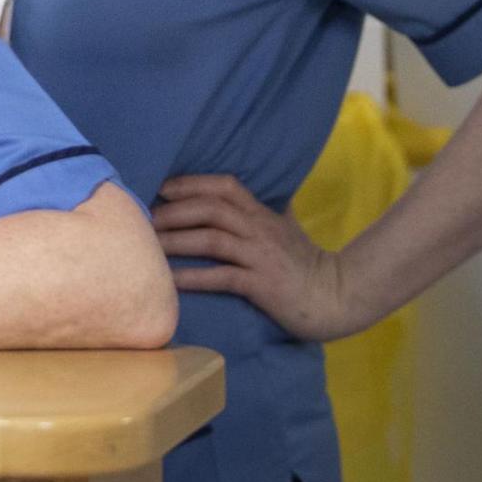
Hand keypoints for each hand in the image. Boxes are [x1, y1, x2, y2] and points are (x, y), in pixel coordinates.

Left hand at [154, 174, 365, 341]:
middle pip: (210, 209)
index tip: (160, 187)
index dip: (191, 183)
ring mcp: (261, 256)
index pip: (224, 187)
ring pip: (211, 239)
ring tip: (147, 246)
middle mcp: (260, 229)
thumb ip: (265, 210)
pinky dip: (193, 277)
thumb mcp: (286, 229)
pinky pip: (222, 277)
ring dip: (175, 241)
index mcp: (263, 214)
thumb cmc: (307, 264)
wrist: (338, 298)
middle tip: (142, 219)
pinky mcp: (263, 285)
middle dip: (173, 211)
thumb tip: (244, 195)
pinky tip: (170, 280)